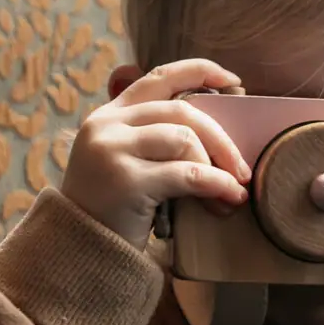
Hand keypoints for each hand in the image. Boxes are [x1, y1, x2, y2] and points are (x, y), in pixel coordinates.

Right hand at [61, 59, 250, 249]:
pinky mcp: (125, 181)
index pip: (158, 77)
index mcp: (109, 115)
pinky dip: (215, 184)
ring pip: (185, 139)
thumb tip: (219, 134)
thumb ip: (154, 140)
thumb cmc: (113, 211)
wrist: (81, 253)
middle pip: (181, 111)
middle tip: (242, 169)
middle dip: (221, 139)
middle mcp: (106, 125)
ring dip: (218, 165)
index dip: (199, 71)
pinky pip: (187, 174)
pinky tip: (227, 198)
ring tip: (233, 191)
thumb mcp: (126, 163)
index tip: (233, 80)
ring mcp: (112, 150)